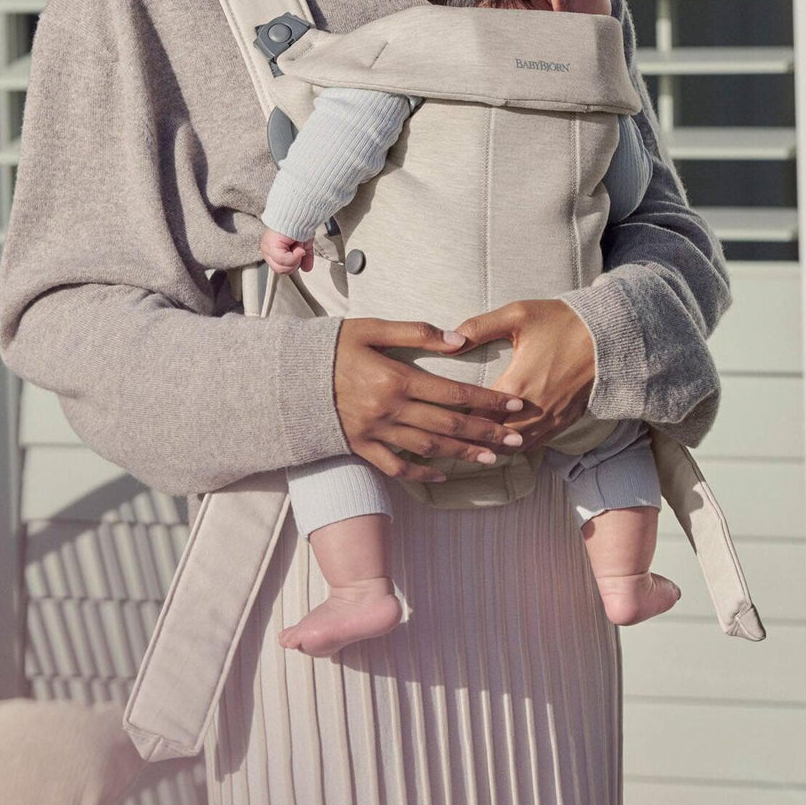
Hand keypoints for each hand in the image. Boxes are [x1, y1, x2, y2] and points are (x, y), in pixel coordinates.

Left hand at [261, 226, 314, 274]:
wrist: (297, 212)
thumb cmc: (298, 224)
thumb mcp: (303, 245)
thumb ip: (305, 258)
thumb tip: (307, 268)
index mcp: (272, 251)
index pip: (280, 269)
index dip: (294, 265)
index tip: (301, 253)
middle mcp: (267, 250)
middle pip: (280, 270)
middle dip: (294, 264)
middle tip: (300, 251)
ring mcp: (267, 249)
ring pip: (281, 267)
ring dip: (295, 259)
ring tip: (298, 247)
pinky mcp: (270, 246)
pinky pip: (284, 260)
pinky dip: (295, 256)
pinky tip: (298, 247)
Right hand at [333, 317, 526, 483]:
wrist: (288, 377)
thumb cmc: (332, 347)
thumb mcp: (370, 328)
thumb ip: (416, 332)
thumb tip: (458, 340)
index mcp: (396, 379)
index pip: (454, 393)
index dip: (488, 400)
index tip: (514, 404)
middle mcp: (390, 410)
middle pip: (449, 424)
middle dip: (487, 432)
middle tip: (517, 439)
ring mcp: (376, 433)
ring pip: (428, 448)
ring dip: (462, 454)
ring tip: (491, 457)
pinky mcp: (360, 447)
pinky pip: (395, 467)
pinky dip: (420, 475)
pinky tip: (441, 475)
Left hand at [450, 299, 595, 450]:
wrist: (608, 334)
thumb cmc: (561, 321)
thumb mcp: (518, 314)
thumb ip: (480, 327)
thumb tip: (450, 340)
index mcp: (517, 385)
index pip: (479, 415)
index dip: (459, 420)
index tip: (442, 418)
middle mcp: (534, 409)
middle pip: (496, 437)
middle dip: (476, 437)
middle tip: (454, 436)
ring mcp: (552, 418)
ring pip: (517, 446)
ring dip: (497, 445)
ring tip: (476, 442)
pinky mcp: (566, 420)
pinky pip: (538, 443)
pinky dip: (520, 444)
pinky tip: (509, 439)